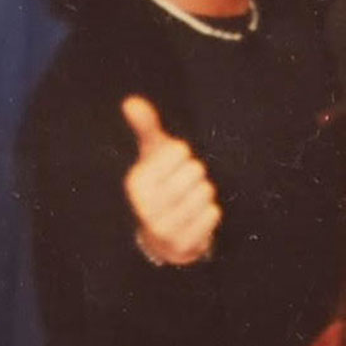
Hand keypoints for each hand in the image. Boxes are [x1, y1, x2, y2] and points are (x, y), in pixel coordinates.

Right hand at [121, 96, 220, 265]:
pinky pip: (213, 214)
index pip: (180, 150)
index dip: (183, 156)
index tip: (172, 169)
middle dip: (196, 177)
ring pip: (206, 192)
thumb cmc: (162, 184)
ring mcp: (162, 227)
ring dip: (204, 196)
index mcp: (136, 181)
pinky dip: (210, 214)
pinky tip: (195, 219)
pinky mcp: (182, 243)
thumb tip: (131, 101)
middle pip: (196, 170)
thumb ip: (147, 127)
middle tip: (183, 188)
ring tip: (189, 203)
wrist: (164, 235)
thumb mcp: (153, 155)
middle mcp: (144, 205)